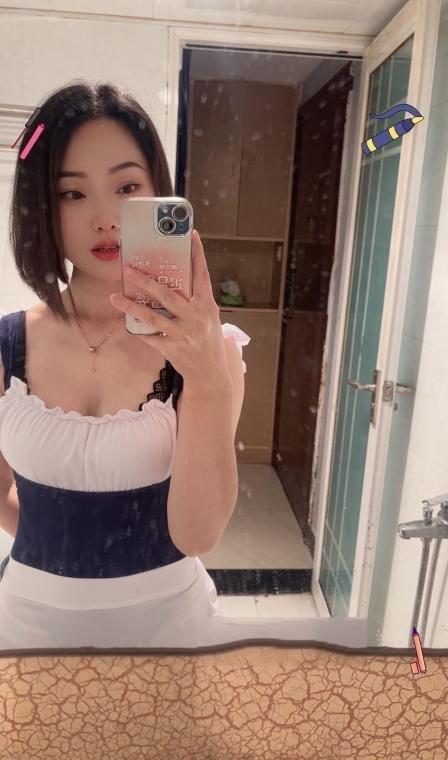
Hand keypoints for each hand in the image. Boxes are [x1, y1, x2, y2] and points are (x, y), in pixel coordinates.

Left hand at [110, 229, 228, 385]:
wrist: (210, 374)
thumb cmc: (208, 341)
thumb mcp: (209, 318)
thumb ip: (195, 301)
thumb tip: (175, 279)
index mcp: (207, 306)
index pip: (202, 275)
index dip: (197, 254)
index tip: (191, 235)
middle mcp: (195, 318)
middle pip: (168, 295)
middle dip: (147, 281)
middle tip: (129, 269)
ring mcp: (182, 334)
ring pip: (153, 317)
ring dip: (132, 306)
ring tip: (114, 296)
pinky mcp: (171, 349)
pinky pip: (149, 336)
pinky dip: (136, 329)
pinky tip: (124, 322)